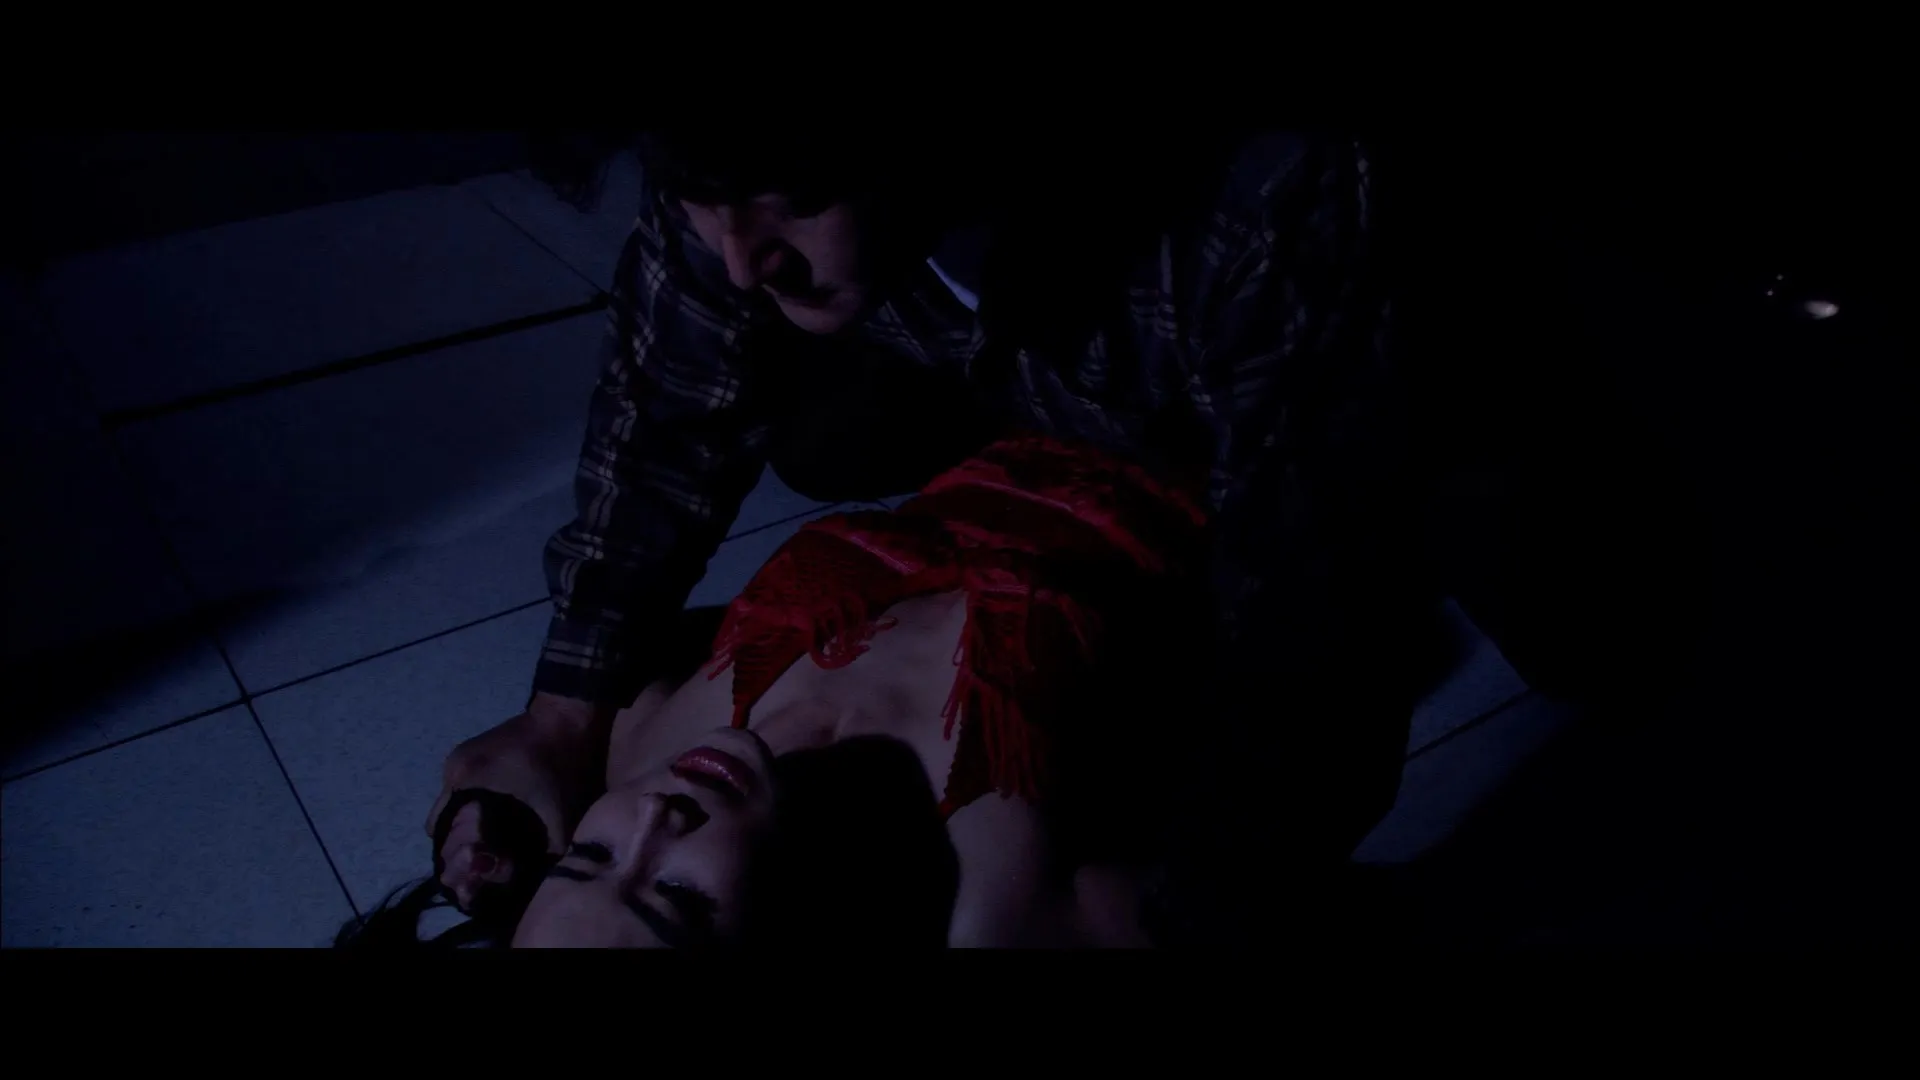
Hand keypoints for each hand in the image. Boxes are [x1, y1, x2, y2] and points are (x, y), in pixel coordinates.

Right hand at [425, 694, 611, 911]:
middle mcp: (453, 769)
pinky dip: (474, 807)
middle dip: (461, 843)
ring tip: (494, 841)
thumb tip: (531, 880)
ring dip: (469, 825)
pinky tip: (497, 818)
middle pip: (442, 822)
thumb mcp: (559, 813)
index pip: (440, 832)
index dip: (458, 854)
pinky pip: (463, 791)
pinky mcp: (472, 754)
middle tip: (487, 858)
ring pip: (452, 807)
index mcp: (465, 780)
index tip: (480, 865)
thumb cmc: (564, 763)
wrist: (569, 714)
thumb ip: (545, 850)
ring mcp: (459, 759)